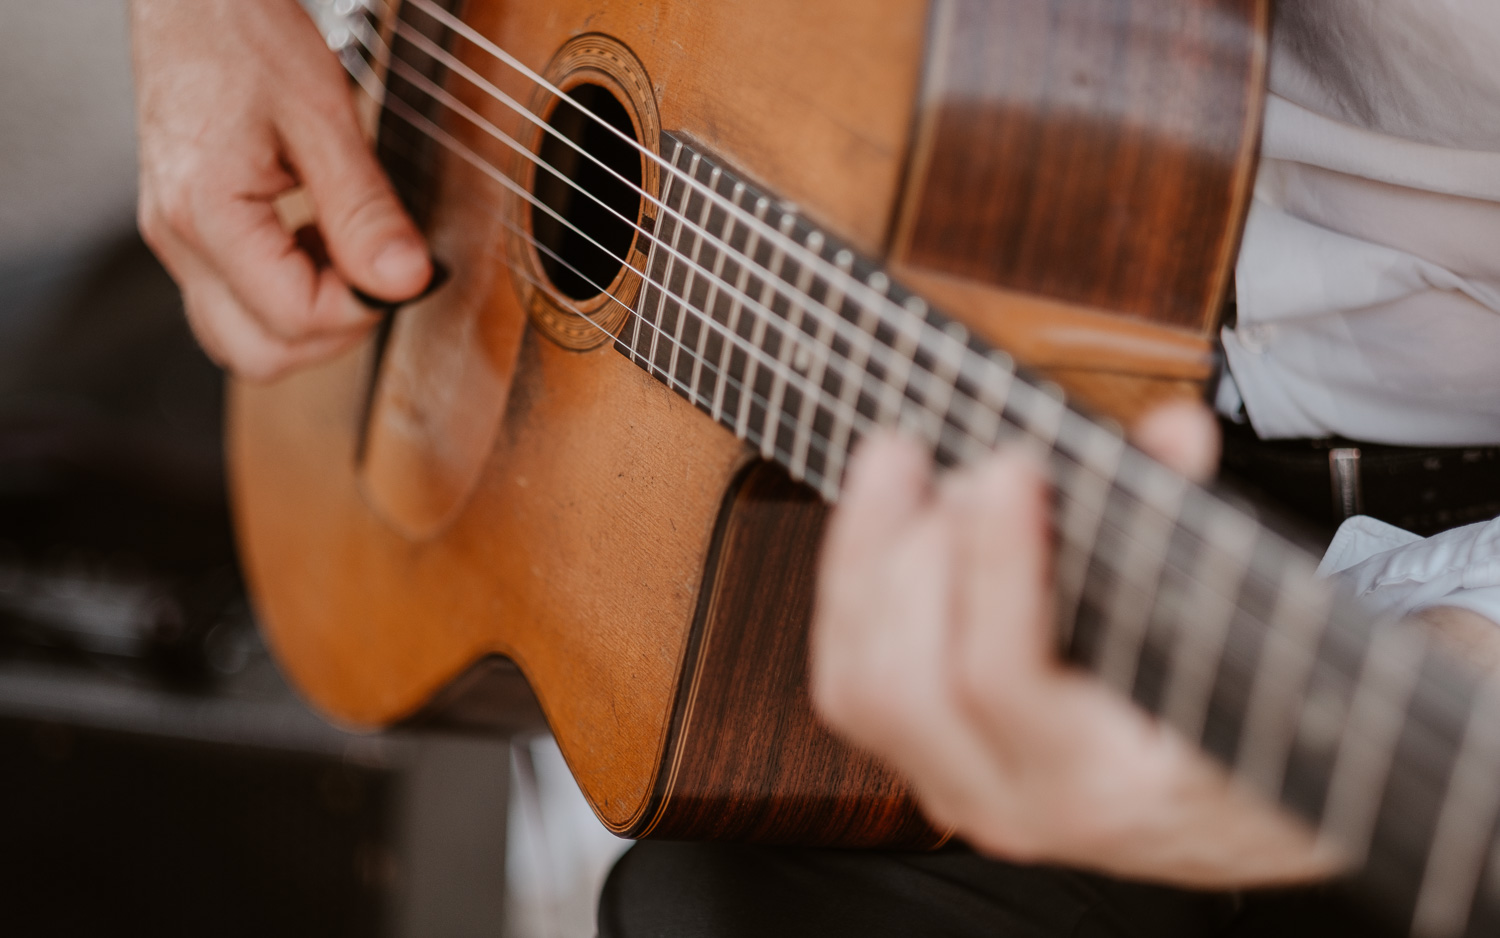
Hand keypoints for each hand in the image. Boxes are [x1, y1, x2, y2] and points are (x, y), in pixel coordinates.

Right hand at [131, 0, 430, 379]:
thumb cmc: (245, 34)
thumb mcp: (323, 117)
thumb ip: (364, 210)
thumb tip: (405, 283)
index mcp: (206, 214)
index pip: (296, 318)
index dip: (363, 309)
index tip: (403, 271)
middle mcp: (178, 240)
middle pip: (259, 354)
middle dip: (333, 334)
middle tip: (377, 278)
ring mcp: (175, 240)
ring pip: (241, 339)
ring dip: (307, 320)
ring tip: (346, 254)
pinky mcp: (186, 232)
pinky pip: (234, 301)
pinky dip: (285, 294)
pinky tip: (318, 243)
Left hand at [812, 400, 1345, 886]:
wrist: (1237, 824)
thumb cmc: (1253, 733)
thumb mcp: (1250, 647)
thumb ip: (1197, 532)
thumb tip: (1173, 431)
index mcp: (1107, 784)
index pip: (1003, 677)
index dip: (993, 560)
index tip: (1009, 465)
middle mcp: (1017, 804)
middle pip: (903, 683)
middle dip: (911, 551)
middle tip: (958, 466)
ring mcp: (962, 794)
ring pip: (858, 688)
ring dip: (864, 561)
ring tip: (904, 467)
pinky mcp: (928, 771)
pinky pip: (850, 686)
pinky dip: (851, 591)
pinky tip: (880, 518)